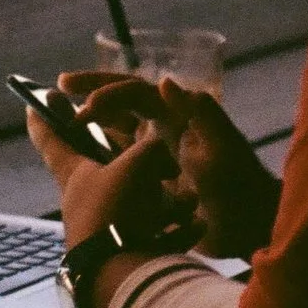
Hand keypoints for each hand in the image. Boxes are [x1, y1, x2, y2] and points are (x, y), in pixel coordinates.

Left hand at [25, 103, 183, 250]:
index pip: (51, 139)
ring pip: (140, 205)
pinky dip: (177, 231)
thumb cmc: (116, 210)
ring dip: (168, 202)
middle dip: (142, 167)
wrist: (120, 274)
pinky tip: (196, 227)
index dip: (43, 120)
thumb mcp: (137, 164)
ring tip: (188, 202)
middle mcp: (85, 200)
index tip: (31, 104)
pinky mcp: (126, 253)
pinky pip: (157, 236)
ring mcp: (106, 228)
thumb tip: (165, 156)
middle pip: (107, 172)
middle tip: (164, 164)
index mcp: (74, 174)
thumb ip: (152, 150)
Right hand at [59, 73, 280, 258]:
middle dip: (92, 90)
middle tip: (59, 86)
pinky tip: (77, 158)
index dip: (108, 91)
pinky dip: (99, 154)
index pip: (136, 91)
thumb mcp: (222, 149)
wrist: (249, 226)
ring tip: (61, 119)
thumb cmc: (241, 186)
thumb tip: (164, 81)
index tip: (83, 107)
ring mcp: (158, 153)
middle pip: (122, 102)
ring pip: (117, 129)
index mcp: (179, 115)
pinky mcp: (153, 179)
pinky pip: (120, 160)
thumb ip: (201, 113)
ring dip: (92, 122)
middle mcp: (166, 127)